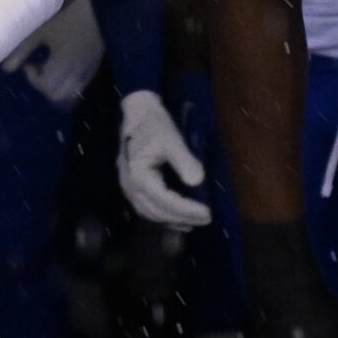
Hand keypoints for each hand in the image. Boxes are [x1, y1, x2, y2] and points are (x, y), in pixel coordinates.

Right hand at [117, 89, 210, 227]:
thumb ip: (184, 161)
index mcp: (138, 175)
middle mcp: (130, 186)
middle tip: (207, 219)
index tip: (208, 213)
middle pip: (157, 211)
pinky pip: (148, 208)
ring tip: (196, 222)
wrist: (139, 116)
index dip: (187, 210)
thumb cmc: (155, 125)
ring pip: (151, 213)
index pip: (165, 200)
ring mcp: (129, 189)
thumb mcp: (172, 139)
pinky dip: (165, 215)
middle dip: (183, 218)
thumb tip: (197, 181)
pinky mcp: (134, 188)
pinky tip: (180, 218)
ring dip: (174, 220)